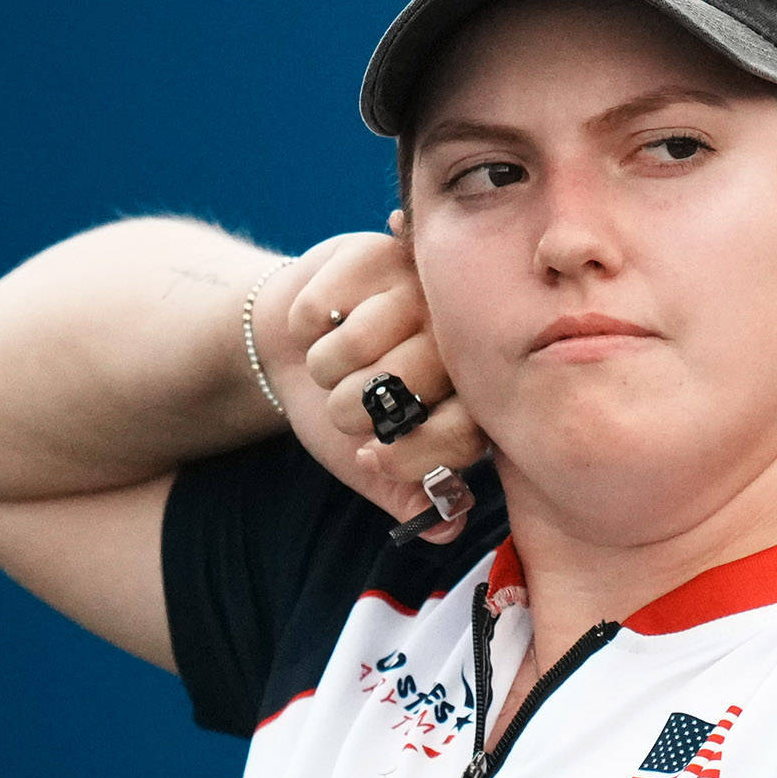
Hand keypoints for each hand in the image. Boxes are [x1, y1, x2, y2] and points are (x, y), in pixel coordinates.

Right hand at [281, 223, 488, 539]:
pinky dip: (304, 325)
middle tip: (349, 397)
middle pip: (400, 387)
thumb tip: (447, 527)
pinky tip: (323, 319)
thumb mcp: (373, 462)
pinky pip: (320, 308)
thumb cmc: (346, 405)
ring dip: (325, 365)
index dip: (405, 453)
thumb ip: (411, 497)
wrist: (296, 344)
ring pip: (354, 345)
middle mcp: (464, 334)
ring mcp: (426, 285)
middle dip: (351, 408)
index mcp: (480, 390)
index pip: (461, 432)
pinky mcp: (380, 250)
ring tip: (335, 358)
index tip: (368, 454)